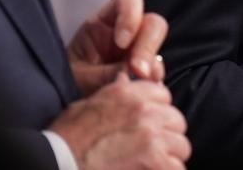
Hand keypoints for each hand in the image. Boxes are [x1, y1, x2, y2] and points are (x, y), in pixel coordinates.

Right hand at [48, 74, 190, 169]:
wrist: (61, 161)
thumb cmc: (68, 137)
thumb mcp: (88, 103)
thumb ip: (114, 92)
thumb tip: (126, 81)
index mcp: (129, 94)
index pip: (164, 95)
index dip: (157, 110)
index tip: (149, 124)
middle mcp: (145, 112)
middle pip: (177, 121)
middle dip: (167, 134)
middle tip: (151, 148)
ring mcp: (153, 139)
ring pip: (181, 146)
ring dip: (169, 157)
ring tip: (151, 164)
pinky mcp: (155, 163)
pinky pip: (177, 168)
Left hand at [68, 0, 167, 94]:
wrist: (72, 112)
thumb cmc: (68, 85)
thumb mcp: (82, 76)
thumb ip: (107, 73)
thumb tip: (135, 75)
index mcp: (104, 24)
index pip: (128, 1)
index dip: (131, 16)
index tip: (122, 43)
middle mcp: (126, 35)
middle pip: (153, 25)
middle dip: (147, 48)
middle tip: (138, 72)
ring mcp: (138, 57)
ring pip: (158, 53)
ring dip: (152, 70)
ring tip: (138, 89)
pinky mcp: (145, 78)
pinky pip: (158, 77)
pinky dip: (153, 87)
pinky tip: (140, 96)